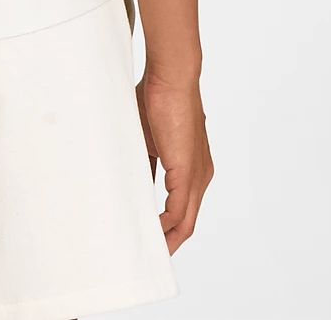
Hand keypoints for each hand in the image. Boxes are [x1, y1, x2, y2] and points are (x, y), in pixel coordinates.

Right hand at [135, 69, 213, 253]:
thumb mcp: (147, 138)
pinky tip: (148, 233)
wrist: (171, 77)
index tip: (146, 232)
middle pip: (185, 221)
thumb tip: (130, 179)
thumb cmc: (157, 98)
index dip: (165, 222)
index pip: (181, 205)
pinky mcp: (188, 174)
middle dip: (166, 239)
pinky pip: (179, 214)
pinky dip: (165, 228)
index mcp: (191, 165)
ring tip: (145, 251)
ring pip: (185, 223)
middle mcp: (200, 175)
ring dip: (166, 239)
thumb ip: (144, 162)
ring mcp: (196, 177)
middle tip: (145, 253)